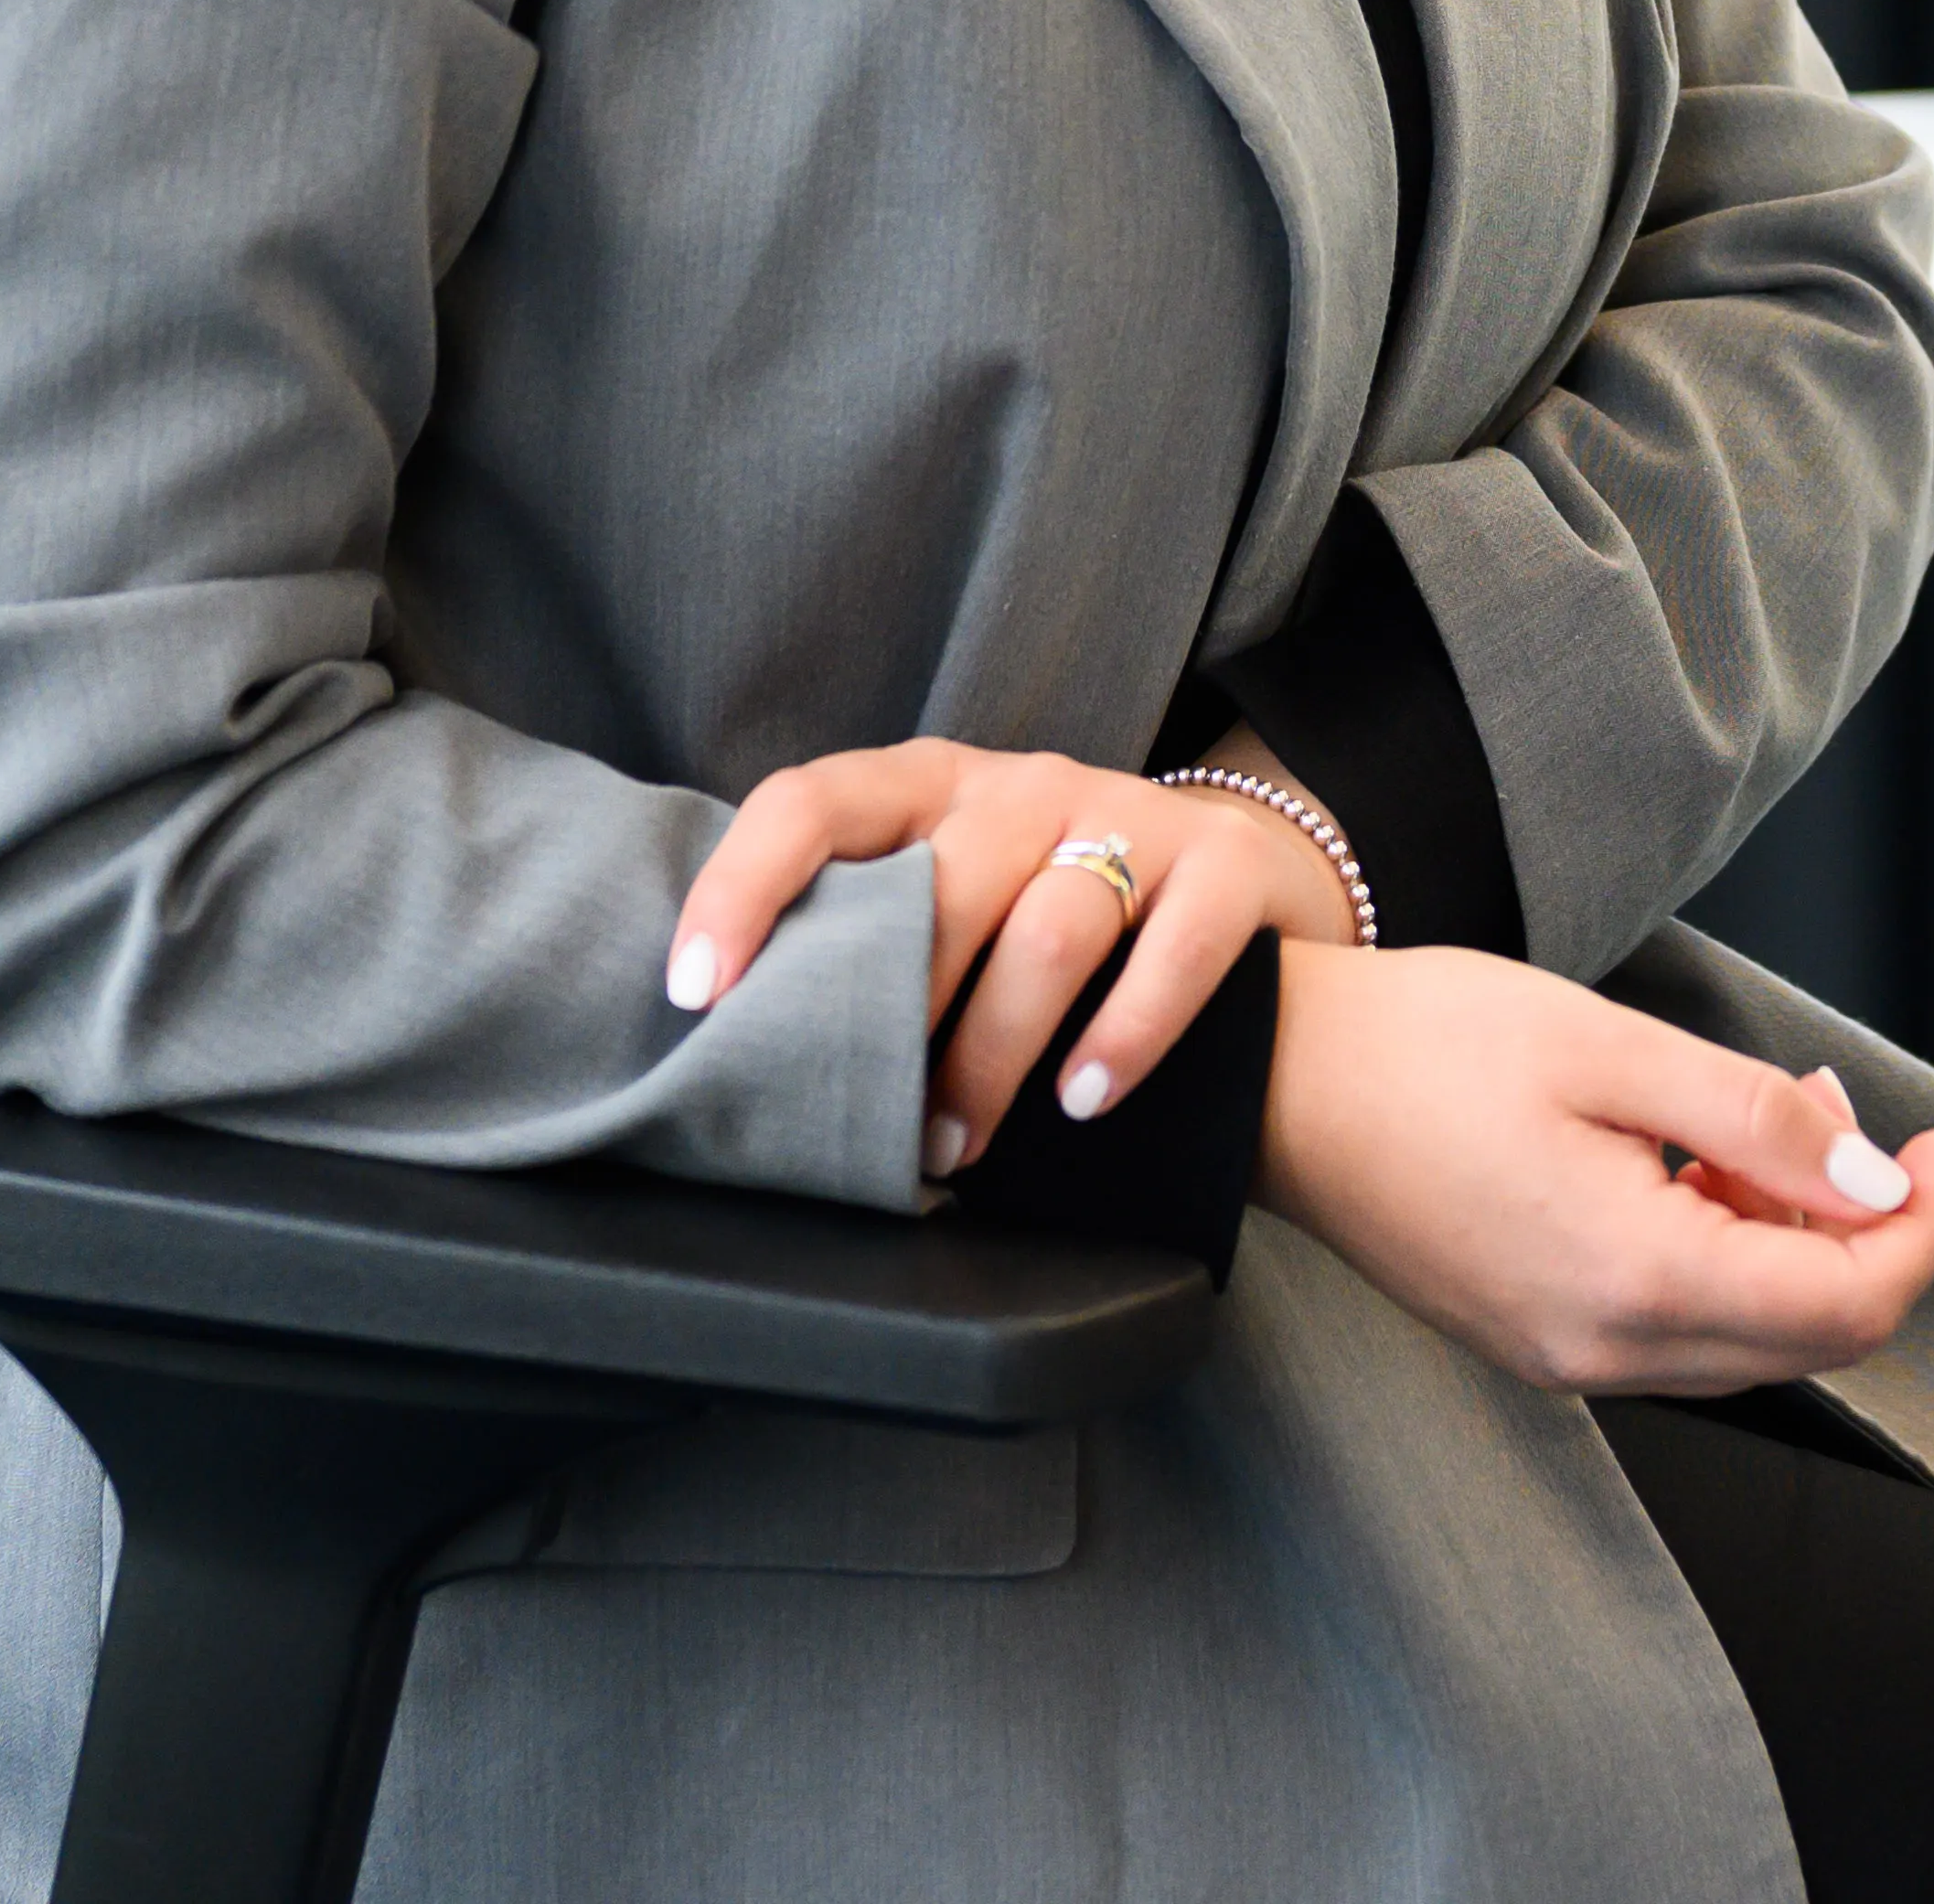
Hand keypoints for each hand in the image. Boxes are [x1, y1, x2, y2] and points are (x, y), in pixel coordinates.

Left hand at [666, 739, 1363, 1173]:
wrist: (1238, 885)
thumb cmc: (1048, 917)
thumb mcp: (954, 900)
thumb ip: (876, 942)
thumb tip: (755, 1060)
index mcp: (930, 785)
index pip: (812, 803)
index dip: (744, 887)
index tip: (694, 990)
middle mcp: (1023, 785)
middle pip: (943, 886)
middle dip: (899, 1021)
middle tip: (875, 1133)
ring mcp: (1129, 816)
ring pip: (1050, 928)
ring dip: (994, 1054)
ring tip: (957, 1148)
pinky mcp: (1223, 867)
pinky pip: (1171, 951)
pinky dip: (1125, 1034)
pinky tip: (1084, 1101)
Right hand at [1253, 943, 1933, 1392]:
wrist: (1273, 1083)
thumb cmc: (1422, 1043)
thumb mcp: (1609, 1046)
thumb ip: (1755, 1121)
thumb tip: (1876, 1184)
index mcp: (1631, 1279)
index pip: (1847, 1307)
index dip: (1923, 1230)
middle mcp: (1602, 1351)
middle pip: (1810, 1338)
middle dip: (1861, 1228)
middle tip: (1839, 1113)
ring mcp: (1564, 1359)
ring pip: (1748, 1338)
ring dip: (1791, 1241)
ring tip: (1767, 1120)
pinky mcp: (1537, 1340)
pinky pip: (1677, 1328)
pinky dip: (1723, 1254)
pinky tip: (1692, 1162)